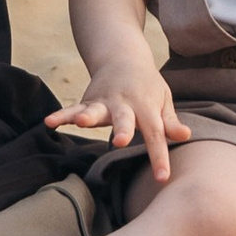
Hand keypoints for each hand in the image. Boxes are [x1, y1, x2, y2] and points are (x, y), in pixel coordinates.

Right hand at [51, 59, 190, 182]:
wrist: (123, 57)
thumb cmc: (147, 87)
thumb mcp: (163, 100)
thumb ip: (171, 121)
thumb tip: (186, 137)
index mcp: (147, 107)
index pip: (155, 134)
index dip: (159, 157)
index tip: (162, 178)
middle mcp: (124, 104)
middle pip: (124, 119)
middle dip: (122, 129)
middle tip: (121, 141)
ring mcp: (104, 101)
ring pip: (95, 110)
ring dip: (88, 116)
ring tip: (81, 122)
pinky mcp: (88, 101)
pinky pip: (73, 109)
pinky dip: (62, 115)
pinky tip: (49, 122)